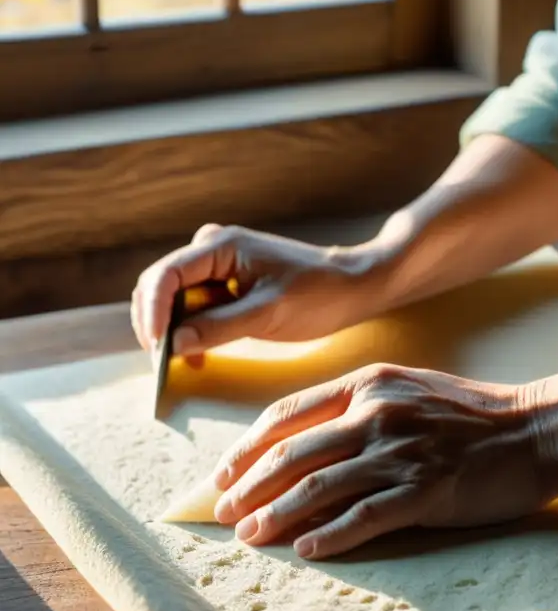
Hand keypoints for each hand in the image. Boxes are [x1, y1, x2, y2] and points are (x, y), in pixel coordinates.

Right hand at [131, 224, 378, 357]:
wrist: (352, 287)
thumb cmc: (318, 294)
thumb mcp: (269, 314)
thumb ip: (219, 327)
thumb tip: (174, 343)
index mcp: (219, 246)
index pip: (165, 276)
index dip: (153, 312)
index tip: (157, 346)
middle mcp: (210, 250)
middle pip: (160, 286)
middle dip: (156, 324)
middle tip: (163, 364)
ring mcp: (216, 267)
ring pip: (174, 299)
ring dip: (171, 331)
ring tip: (180, 364)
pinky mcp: (225, 285)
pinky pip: (194, 307)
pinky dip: (190, 331)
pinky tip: (196, 357)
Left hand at [210, 363, 557, 557]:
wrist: (540, 429)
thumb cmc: (477, 414)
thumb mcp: (412, 389)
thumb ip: (361, 407)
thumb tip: (308, 444)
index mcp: (369, 384)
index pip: (288, 415)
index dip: (247, 448)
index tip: (225, 475)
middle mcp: (377, 412)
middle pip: (292, 455)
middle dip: (249, 488)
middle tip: (224, 515)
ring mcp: (402, 451)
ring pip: (318, 488)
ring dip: (276, 517)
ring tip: (251, 538)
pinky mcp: (426, 489)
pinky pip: (364, 517)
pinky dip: (329, 536)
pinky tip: (306, 550)